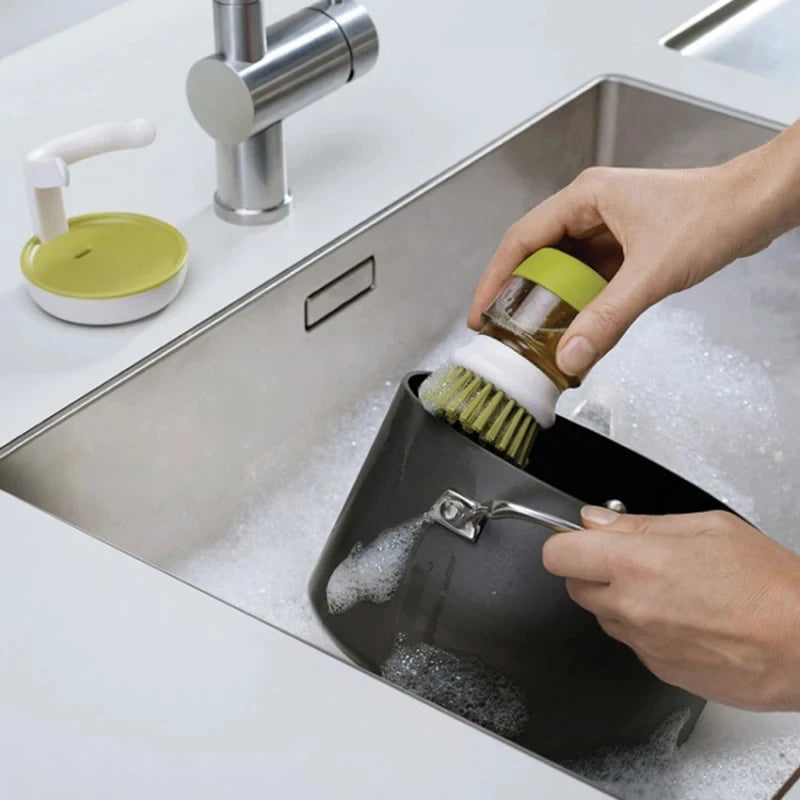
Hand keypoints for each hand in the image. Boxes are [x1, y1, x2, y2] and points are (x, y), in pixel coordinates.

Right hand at [469, 154, 778, 376]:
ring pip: (563, 269)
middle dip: (519, 296)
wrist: (757, 206)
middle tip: (506, 331)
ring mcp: (608, 228)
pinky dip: (580, 303)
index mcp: (585, 197)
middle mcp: (591, 209)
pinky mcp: (625, 246)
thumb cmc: (713, 214)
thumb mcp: (651, 273)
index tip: (481, 314)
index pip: (520, 240)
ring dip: (551, 302)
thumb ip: (607, 318)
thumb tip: (570, 355)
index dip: (494, 279)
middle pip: (536, 256)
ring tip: (538, 335)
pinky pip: (589, 278)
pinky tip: (578, 327)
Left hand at [542, 506, 799, 710]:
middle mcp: (630, 607)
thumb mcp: (706, 528)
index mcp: (635, 564)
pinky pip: (633, 641)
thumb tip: (597, 520)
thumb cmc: (769, 585)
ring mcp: (642, 643)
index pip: (558, 555)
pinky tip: (683, 616)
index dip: (567, 543)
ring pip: (604, 615)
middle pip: (575, 586)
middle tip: (632, 559)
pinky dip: (645, 627)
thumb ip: (641, 524)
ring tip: (669, 588)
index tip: (581, 539)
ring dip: (620, 599)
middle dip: (593, 569)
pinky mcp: (658, 669)